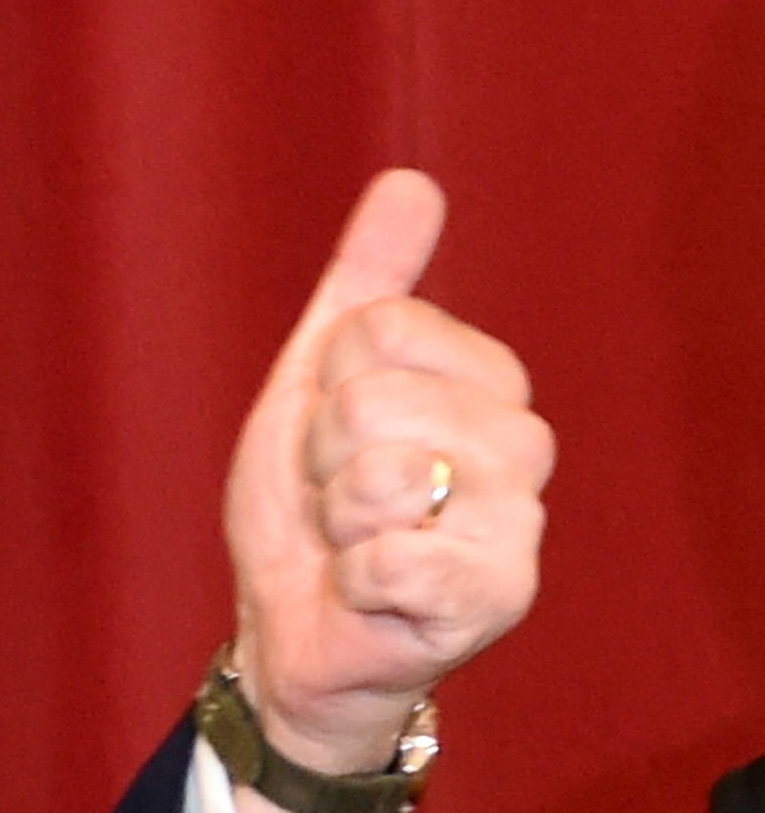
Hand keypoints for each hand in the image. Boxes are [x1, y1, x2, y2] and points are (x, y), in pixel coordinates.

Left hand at [223, 169, 553, 783]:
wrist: (293, 630)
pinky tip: (370, 591)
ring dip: (336, 518)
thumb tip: (410, 182)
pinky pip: (392, 557)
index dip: (323, 385)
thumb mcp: (316, 385)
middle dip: (322, 457)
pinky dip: (353, 577)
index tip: (331, 435)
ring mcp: (516, 524)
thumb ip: (366, 287)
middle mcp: (519, 445)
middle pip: (374, 398)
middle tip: (338, 501)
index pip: (376, 327)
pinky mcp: (498, 597)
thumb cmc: (311, 512)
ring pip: (384, 475)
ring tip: (355, 544)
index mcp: (482, 382)